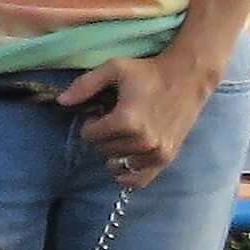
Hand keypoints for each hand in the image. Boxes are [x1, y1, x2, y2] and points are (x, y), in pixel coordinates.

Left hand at [66, 53, 213, 189]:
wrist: (188, 77)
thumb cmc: (148, 72)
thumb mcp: (114, 69)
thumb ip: (85, 85)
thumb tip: (61, 102)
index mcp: (127, 120)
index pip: (89, 136)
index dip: (91, 123)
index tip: (102, 112)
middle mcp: (142, 141)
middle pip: (102, 151)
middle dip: (103, 137)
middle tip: (115, 122)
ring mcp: (156, 153)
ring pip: (116, 165)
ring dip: (114, 152)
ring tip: (125, 135)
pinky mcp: (167, 159)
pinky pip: (138, 180)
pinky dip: (128, 173)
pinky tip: (128, 157)